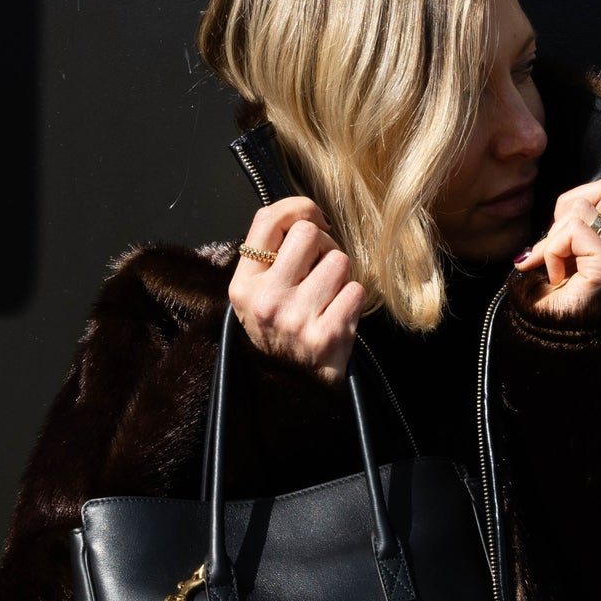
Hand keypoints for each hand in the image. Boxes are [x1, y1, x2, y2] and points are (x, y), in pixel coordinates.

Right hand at [227, 196, 365, 383]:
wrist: (292, 391)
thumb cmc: (280, 336)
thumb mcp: (257, 298)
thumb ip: (270, 259)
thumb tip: (305, 214)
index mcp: (244, 285)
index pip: (268, 220)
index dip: (298, 208)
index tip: (313, 219)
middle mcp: (266, 299)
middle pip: (309, 233)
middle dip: (325, 245)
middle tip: (322, 268)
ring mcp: (296, 318)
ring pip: (339, 260)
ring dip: (342, 276)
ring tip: (329, 297)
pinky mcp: (326, 335)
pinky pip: (356, 290)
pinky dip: (354, 301)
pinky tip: (340, 316)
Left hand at [510, 177, 600, 317]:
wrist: (560, 356)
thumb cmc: (559, 317)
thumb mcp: (569, 265)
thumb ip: (575, 234)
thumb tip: (561, 212)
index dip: (598, 197)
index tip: (574, 230)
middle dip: (570, 205)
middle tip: (559, 246)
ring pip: (585, 205)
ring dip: (556, 234)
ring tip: (555, 266)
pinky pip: (574, 231)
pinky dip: (553, 249)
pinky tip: (555, 277)